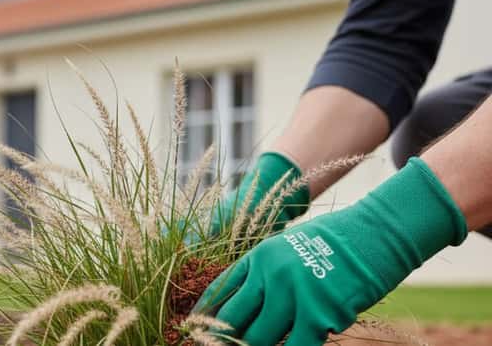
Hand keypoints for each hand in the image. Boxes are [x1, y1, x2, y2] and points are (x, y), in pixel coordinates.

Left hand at [194, 158, 466, 345]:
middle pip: (233, 320)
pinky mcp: (318, 314)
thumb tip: (249, 303)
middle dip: (222, 340)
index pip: (220, 291)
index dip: (205, 315)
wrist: (374, 234)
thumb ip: (266, 273)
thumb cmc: (334, 242)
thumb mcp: (288, 247)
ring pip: (259, 339)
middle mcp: (269, 274)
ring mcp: (292, 294)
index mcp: (258, 256)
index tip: (194, 329)